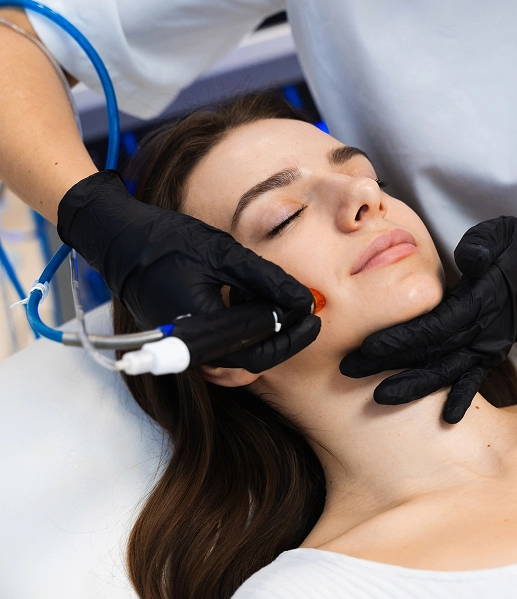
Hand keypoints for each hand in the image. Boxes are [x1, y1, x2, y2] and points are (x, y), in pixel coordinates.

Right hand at [57, 170, 319, 371]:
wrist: (119, 240)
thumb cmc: (167, 242)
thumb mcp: (224, 255)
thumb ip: (267, 281)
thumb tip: (303, 300)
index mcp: (201, 330)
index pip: (260, 351)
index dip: (293, 336)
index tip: (314, 316)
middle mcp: (191, 349)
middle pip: (251, 359)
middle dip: (282, 336)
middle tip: (304, 310)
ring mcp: (184, 348)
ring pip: (238, 354)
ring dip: (262, 331)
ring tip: (271, 295)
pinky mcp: (184, 340)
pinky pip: (222, 345)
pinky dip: (242, 327)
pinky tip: (247, 298)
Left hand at [340, 216, 516, 422]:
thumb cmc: (512, 250)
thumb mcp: (498, 238)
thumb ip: (481, 247)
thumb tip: (469, 256)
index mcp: (479, 301)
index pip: (434, 325)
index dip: (401, 338)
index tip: (367, 346)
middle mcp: (484, 329)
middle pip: (431, 352)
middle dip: (390, 363)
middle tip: (350, 370)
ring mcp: (488, 346)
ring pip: (447, 372)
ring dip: (414, 386)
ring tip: (379, 398)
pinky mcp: (491, 354)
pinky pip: (474, 379)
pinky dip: (462, 398)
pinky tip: (446, 418)